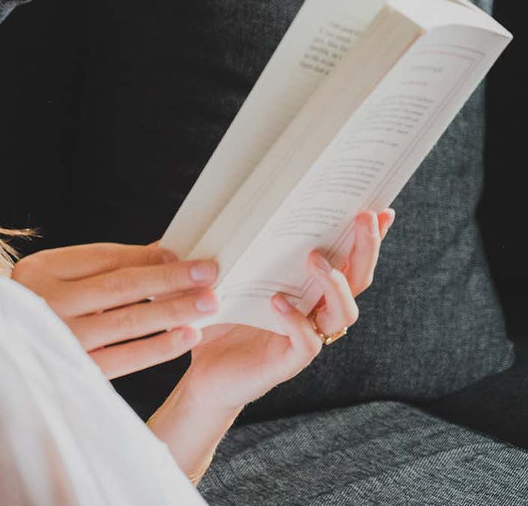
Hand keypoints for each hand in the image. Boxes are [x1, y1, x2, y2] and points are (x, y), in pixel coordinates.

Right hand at [10, 241, 220, 378]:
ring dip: (174, 310)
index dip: (147, 257)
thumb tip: (160, 252)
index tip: (182, 255)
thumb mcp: (54, 276)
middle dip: (171, 278)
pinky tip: (186, 336)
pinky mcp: (75, 370)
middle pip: (121, 287)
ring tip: (208, 302)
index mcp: (39, 271)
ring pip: (129, 321)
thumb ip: (100, 265)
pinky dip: (159, 347)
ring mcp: (61, 339)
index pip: (104, 258)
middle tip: (210, 272)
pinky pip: (127, 358)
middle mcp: (47, 302)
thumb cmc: (35, 306)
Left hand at [180, 207, 395, 410]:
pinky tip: (278, 301)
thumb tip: (242, 207)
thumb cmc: (217, 321)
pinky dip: (296, 321)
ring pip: (343, 313)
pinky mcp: (288, 362)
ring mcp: (306, 338)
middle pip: (357, 281)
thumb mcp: (227, 278)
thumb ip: (240, 250)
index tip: (381, 211)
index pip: (347, 262)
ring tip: (313, 258)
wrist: (203, 375)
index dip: (368, 240)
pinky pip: (307, 342)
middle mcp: (316, 313)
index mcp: (308, 290)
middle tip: (362, 218)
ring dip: (334, 284)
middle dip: (364, 249)